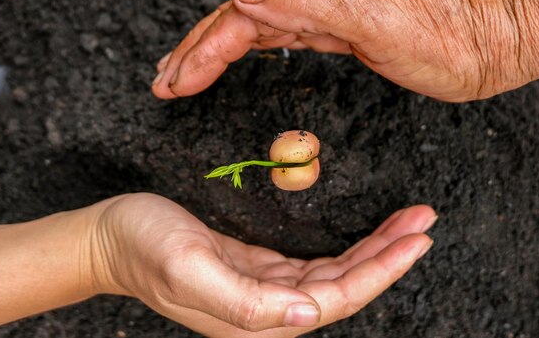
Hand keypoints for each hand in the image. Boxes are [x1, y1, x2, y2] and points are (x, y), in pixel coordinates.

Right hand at [89, 193, 435, 336]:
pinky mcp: (259, 268)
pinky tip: (366, 234)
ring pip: (336, 273)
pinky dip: (347, 246)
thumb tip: (309, 317)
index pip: (336, 300)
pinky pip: (316, 261)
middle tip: (425, 220)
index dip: (380, 272)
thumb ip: (246, 304)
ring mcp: (267, 289)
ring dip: (374, 248)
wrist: (113, 235)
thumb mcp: (189, 269)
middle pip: (346, 286)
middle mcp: (269, 310)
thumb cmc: (145, 248)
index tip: (416, 239)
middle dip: (389, 255)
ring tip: (408, 222)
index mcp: (257, 319)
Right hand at [152, 0, 524, 101]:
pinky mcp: (331, 19)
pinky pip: (275, 33)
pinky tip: (224, 56)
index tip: (178, 78)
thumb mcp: (380, 18)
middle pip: (241, 15)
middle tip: (164, 82)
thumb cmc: (441, 38)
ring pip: (252, 25)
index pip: (248, 12)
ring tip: (180, 73)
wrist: (481, 46)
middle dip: (198, 49)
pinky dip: (242, 47)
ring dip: (211, 49)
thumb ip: (310, 0)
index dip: (208, 46)